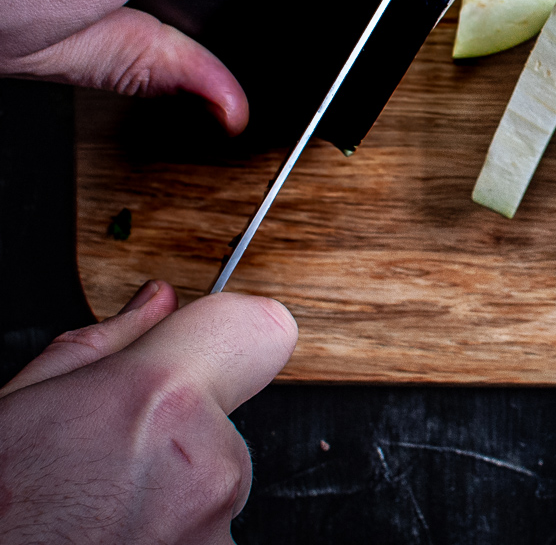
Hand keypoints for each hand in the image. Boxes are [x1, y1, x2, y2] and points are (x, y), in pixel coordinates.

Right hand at [0, 281, 296, 543]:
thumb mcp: (19, 406)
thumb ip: (107, 344)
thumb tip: (157, 303)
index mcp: (163, 401)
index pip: (262, 330)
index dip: (229, 333)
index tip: (204, 348)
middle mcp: (207, 464)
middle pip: (226, 416)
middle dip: (178, 429)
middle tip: (107, 458)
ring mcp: (216, 528)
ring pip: (216, 479)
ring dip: (174, 489)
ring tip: (100, 507)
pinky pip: (210, 529)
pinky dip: (171, 531)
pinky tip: (112, 535)